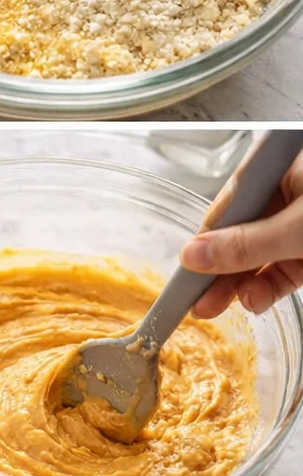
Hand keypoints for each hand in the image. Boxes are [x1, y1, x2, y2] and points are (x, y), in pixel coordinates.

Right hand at [182, 145, 302, 316]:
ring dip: (243, 283)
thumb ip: (248, 244)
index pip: (225, 207)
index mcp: (273, 169)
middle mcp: (283, 190)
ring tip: (224, 306)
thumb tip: (194, 255)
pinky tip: (257, 298)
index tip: (185, 276)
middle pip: (240, 233)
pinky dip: (270, 285)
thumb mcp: (297, 230)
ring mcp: (297, 219)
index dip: (203, 244)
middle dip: (220, 271)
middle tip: (198, 303)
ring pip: (261, 254)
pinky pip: (284, 266)